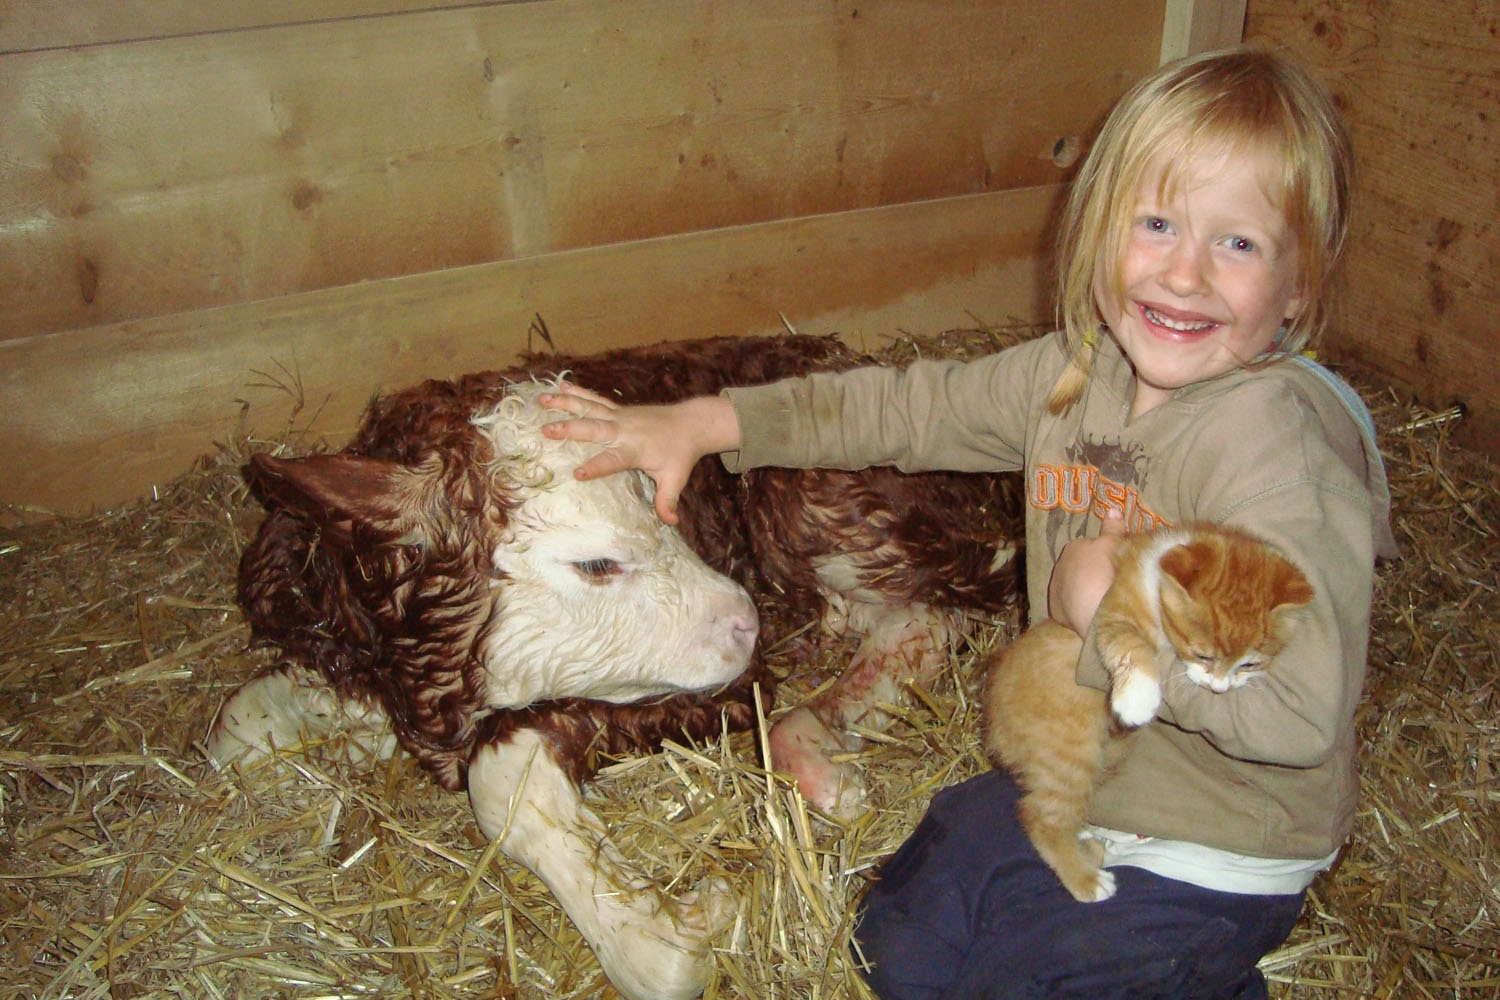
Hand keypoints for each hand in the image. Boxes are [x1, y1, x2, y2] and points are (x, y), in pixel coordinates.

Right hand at [538, 385, 738, 523]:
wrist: (690, 424)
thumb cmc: (680, 454)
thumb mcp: (676, 479)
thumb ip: (668, 500)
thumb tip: (671, 521)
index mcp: (635, 450)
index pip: (613, 460)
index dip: (596, 467)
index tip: (577, 474)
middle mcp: (624, 430)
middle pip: (594, 428)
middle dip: (570, 429)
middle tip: (546, 431)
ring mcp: (620, 417)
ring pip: (589, 407)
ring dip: (565, 403)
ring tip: (542, 400)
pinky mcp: (619, 410)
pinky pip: (595, 400)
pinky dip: (578, 392)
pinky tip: (561, 386)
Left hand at [1047, 509, 1126, 635]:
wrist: (1094, 608)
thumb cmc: (1106, 570)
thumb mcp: (1115, 545)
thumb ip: (1113, 528)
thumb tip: (1112, 509)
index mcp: (1073, 547)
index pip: (1088, 547)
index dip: (1102, 555)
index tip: (1114, 564)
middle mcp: (1059, 566)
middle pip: (1079, 567)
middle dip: (1091, 572)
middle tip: (1110, 582)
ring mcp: (1055, 589)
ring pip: (1071, 587)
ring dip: (1083, 591)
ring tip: (1102, 599)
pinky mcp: (1056, 611)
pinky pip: (1067, 607)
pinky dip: (1076, 608)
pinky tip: (1090, 612)